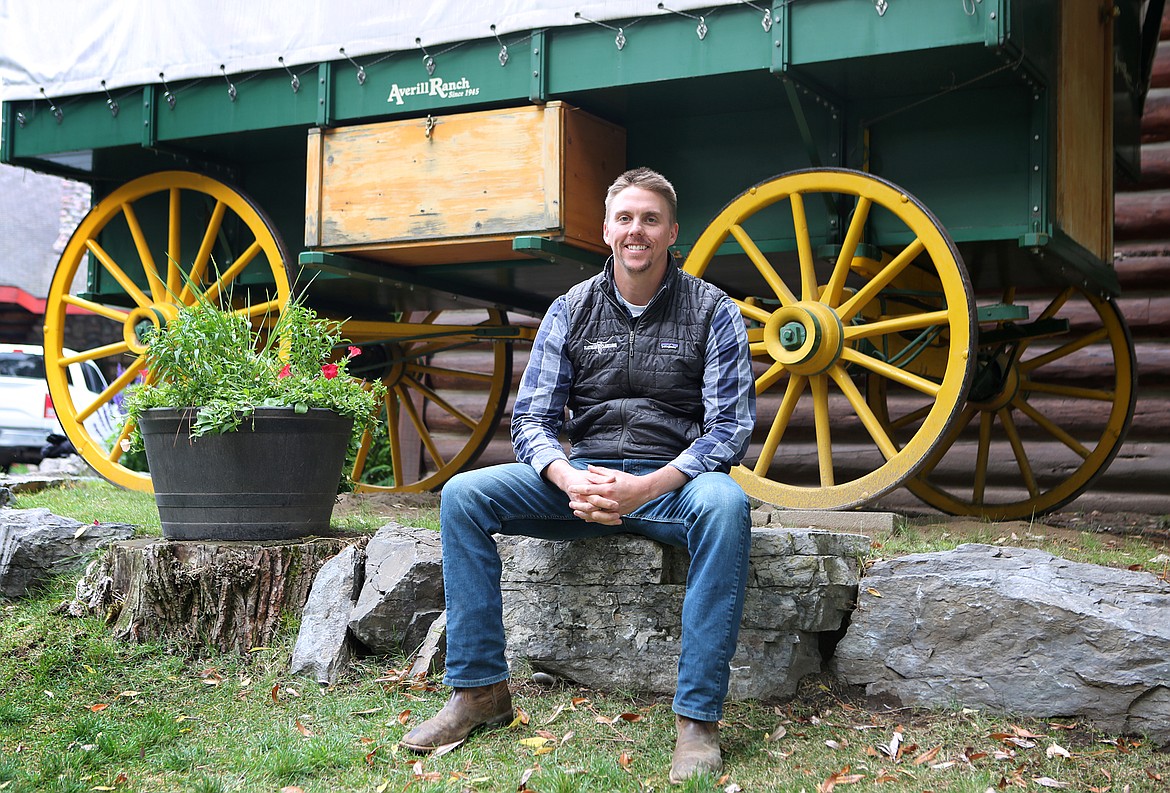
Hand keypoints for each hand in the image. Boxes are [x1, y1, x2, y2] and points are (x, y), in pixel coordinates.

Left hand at [545, 461, 687, 524]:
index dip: (578, 489)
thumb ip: (600, 472)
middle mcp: (609, 499)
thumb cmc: (628, 480)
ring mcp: (613, 508)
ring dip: (584, 513)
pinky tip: (587, 518)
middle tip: (570, 502)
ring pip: (595, 514)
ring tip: (576, 511)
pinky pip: (603, 519)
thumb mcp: (614, 473)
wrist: (643, 490)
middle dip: (578, 503)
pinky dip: (594, 519)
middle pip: (589, 504)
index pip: (589, 489)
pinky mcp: (617, 514)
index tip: (571, 488)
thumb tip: (588, 468)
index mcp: (608, 488)